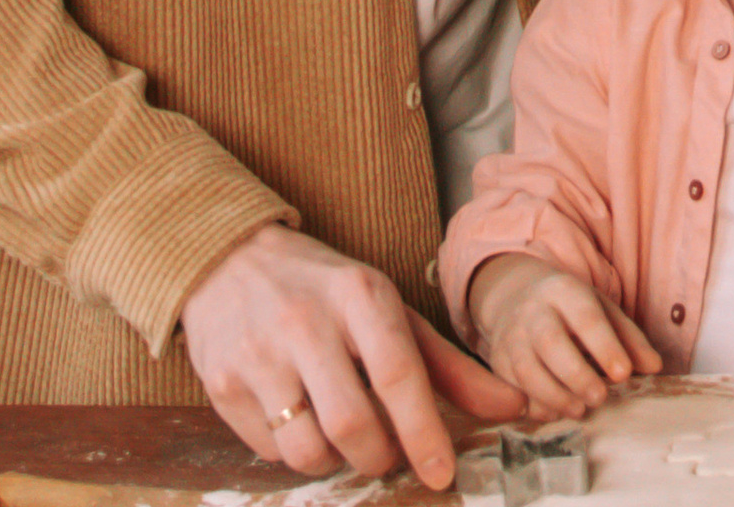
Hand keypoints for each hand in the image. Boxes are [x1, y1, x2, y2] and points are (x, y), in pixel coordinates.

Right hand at [180, 221, 522, 483]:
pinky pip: (267, 451)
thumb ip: (448, 364)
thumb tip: (513, 404)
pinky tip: (298, 418)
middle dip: (378, 457)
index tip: (442, 473)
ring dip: (333, 462)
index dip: (423, 433)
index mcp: (360, 294)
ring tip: (340, 437)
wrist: (233, 259)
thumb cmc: (328, 292)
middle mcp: (307, 321)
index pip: (399, 375)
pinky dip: (291, 451)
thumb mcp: (389, 311)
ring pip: (307, 449)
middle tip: (384, 453)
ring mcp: (259, 353)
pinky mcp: (221, 383)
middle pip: (353, 424)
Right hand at [469, 252, 663, 419]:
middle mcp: (534, 311)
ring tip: (581, 408)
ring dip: (555, 396)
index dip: (605, 346)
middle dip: (577, 375)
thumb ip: (629, 338)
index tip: (624, 374)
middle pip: (551, 343)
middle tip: (600, 397)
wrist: (515, 297)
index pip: (586, 317)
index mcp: (565, 291)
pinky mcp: (498, 362)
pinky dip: (536, 406)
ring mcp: (512, 337)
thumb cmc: (570, 309)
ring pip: (527, 371)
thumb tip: (654, 366)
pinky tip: (557, 410)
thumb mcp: (602, 310)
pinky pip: (515, 390)